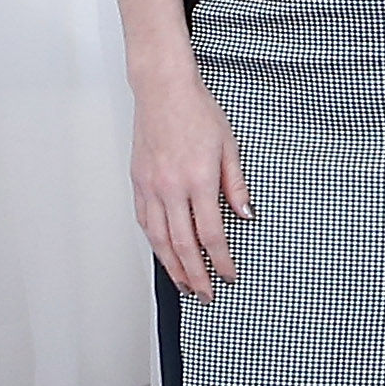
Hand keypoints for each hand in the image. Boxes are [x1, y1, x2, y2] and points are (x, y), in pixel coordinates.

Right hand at [131, 70, 248, 298]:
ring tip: (184, 284)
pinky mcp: (138, 182)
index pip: (211, 234)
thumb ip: (236, 185)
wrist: (163, 90)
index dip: (221, 261)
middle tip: (205, 295)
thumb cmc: (197, 111)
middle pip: (183, 245)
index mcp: (198, 180)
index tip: (229, 276)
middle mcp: (171, 188)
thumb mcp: (230, 146)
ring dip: (172, 267)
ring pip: (159, 239)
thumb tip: (245, 214)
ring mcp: (151, 186)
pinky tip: (164, 254)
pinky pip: (145, 221)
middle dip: (196, 276)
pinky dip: (155, 242)